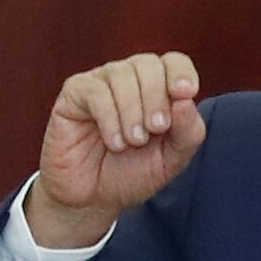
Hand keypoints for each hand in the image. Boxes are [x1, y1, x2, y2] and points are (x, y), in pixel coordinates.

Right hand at [20, 51, 205, 251]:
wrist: (92, 199)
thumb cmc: (131, 174)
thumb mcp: (171, 159)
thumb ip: (188, 133)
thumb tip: (186, 100)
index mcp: (156, 88)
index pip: (172, 61)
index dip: (180, 72)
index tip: (185, 93)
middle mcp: (127, 80)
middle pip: (147, 63)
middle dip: (156, 97)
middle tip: (155, 130)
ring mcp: (98, 84)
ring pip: (120, 74)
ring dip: (132, 110)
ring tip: (133, 142)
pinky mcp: (72, 96)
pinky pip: (94, 92)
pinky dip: (110, 118)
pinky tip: (115, 143)